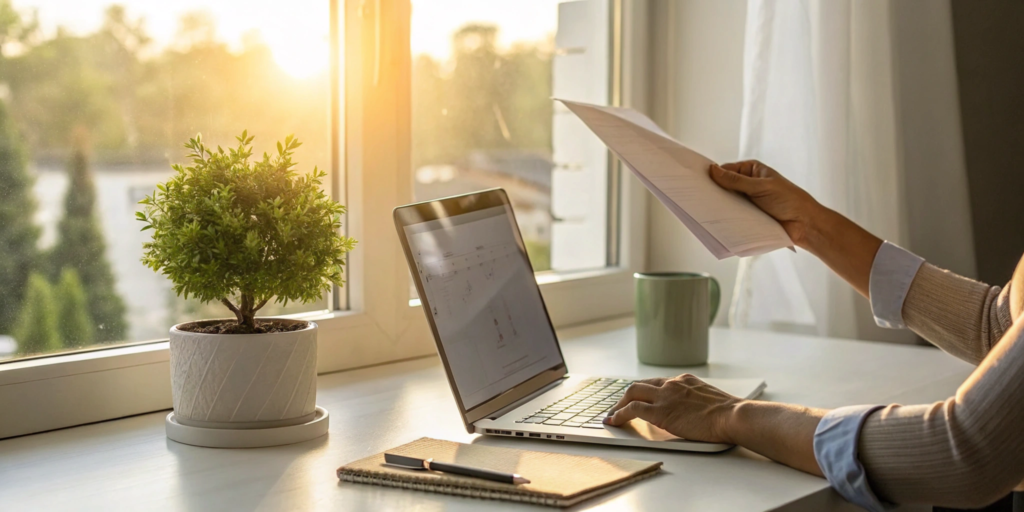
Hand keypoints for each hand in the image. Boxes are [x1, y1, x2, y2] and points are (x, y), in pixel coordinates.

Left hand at [603, 374, 741, 443]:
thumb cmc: (728, 414)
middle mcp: (672, 384)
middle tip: (620, 407)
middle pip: (641, 385)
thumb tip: (691, 413)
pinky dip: (619, 414)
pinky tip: (614, 421)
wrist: (732, 415)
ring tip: (612, 415)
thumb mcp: (709, 400)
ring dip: (619, 404)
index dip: (645, 391)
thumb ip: (695, 402)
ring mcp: (665, 396)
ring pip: (632, 393)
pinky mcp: (660, 411)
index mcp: (685, 380)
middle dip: (627, 396)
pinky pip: (632, 409)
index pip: (658, 383)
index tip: (639, 398)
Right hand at [708, 160, 820, 246]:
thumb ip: (736, 181)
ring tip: (703, 210)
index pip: (726, 170)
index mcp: (751, 170)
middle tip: (697, 196)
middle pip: (724, 186)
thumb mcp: (760, 187)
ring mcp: (747, 201)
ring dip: (719, 206)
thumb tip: (713, 170)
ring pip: (727, 202)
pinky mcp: (748, 217)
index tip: (697, 180)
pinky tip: (716, 220)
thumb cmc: (788, 200)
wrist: (804, 224)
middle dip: (714, 191)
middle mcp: (748, 184)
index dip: (712, 175)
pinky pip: (733, 216)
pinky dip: (726, 217)